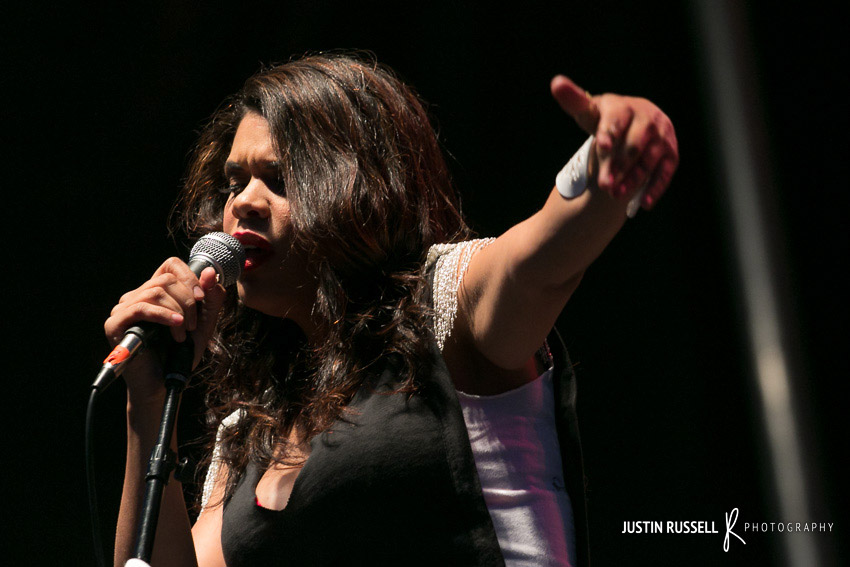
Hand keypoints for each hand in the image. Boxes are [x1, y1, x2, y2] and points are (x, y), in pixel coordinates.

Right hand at [104, 258, 226, 394]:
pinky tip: (177, 325)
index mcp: (155, 292)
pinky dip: (163, 315)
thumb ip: (210, 298)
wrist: (165, 384)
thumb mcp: (203, 323)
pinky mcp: (115, 325)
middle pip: (166, 279)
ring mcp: (123, 310)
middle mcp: (136, 296)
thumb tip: (208, 272)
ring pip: (155, 291)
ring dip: (178, 311)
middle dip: (188, 300)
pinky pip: (140, 308)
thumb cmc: (180, 354)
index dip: (189, 276)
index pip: (170, 264)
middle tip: (193, 325)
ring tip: (183, 333)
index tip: (202, 298)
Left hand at [550, 75, 678, 209]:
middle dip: (619, 165)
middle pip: (634, 144)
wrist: (633, 122)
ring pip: (649, 159)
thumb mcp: (589, 111)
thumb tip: (556, 83)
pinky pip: (666, 171)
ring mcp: (662, 135)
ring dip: (634, 178)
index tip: (601, 147)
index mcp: (624, 106)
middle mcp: (647, 118)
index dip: (610, 133)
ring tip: (615, 195)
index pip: (617, 119)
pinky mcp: (671, 152)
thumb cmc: (605, 119)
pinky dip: (656, 187)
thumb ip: (574, 101)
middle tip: (603, 185)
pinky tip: (645, 204)